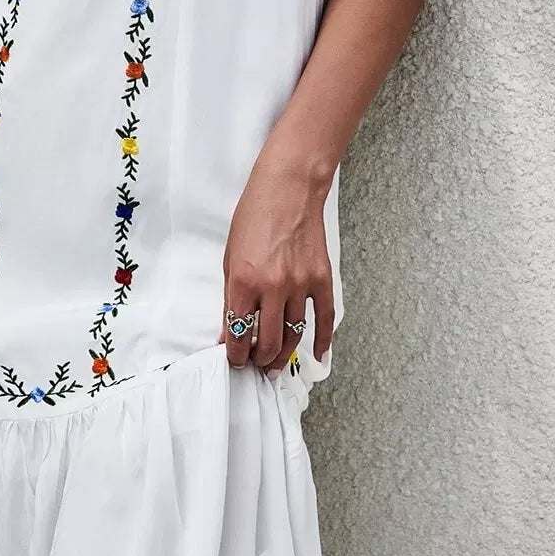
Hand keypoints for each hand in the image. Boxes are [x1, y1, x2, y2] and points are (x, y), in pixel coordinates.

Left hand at [220, 158, 334, 373]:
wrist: (288, 189)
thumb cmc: (254, 216)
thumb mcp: (230, 256)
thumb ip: (231, 295)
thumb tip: (231, 329)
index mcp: (244, 281)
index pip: (238, 333)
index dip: (235, 354)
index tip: (234, 361)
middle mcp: (273, 287)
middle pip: (268, 341)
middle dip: (259, 360)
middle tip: (255, 366)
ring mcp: (300, 284)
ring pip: (293, 334)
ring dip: (283, 355)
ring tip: (275, 366)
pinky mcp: (321, 279)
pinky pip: (324, 319)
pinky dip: (321, 341)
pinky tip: (317, 356)